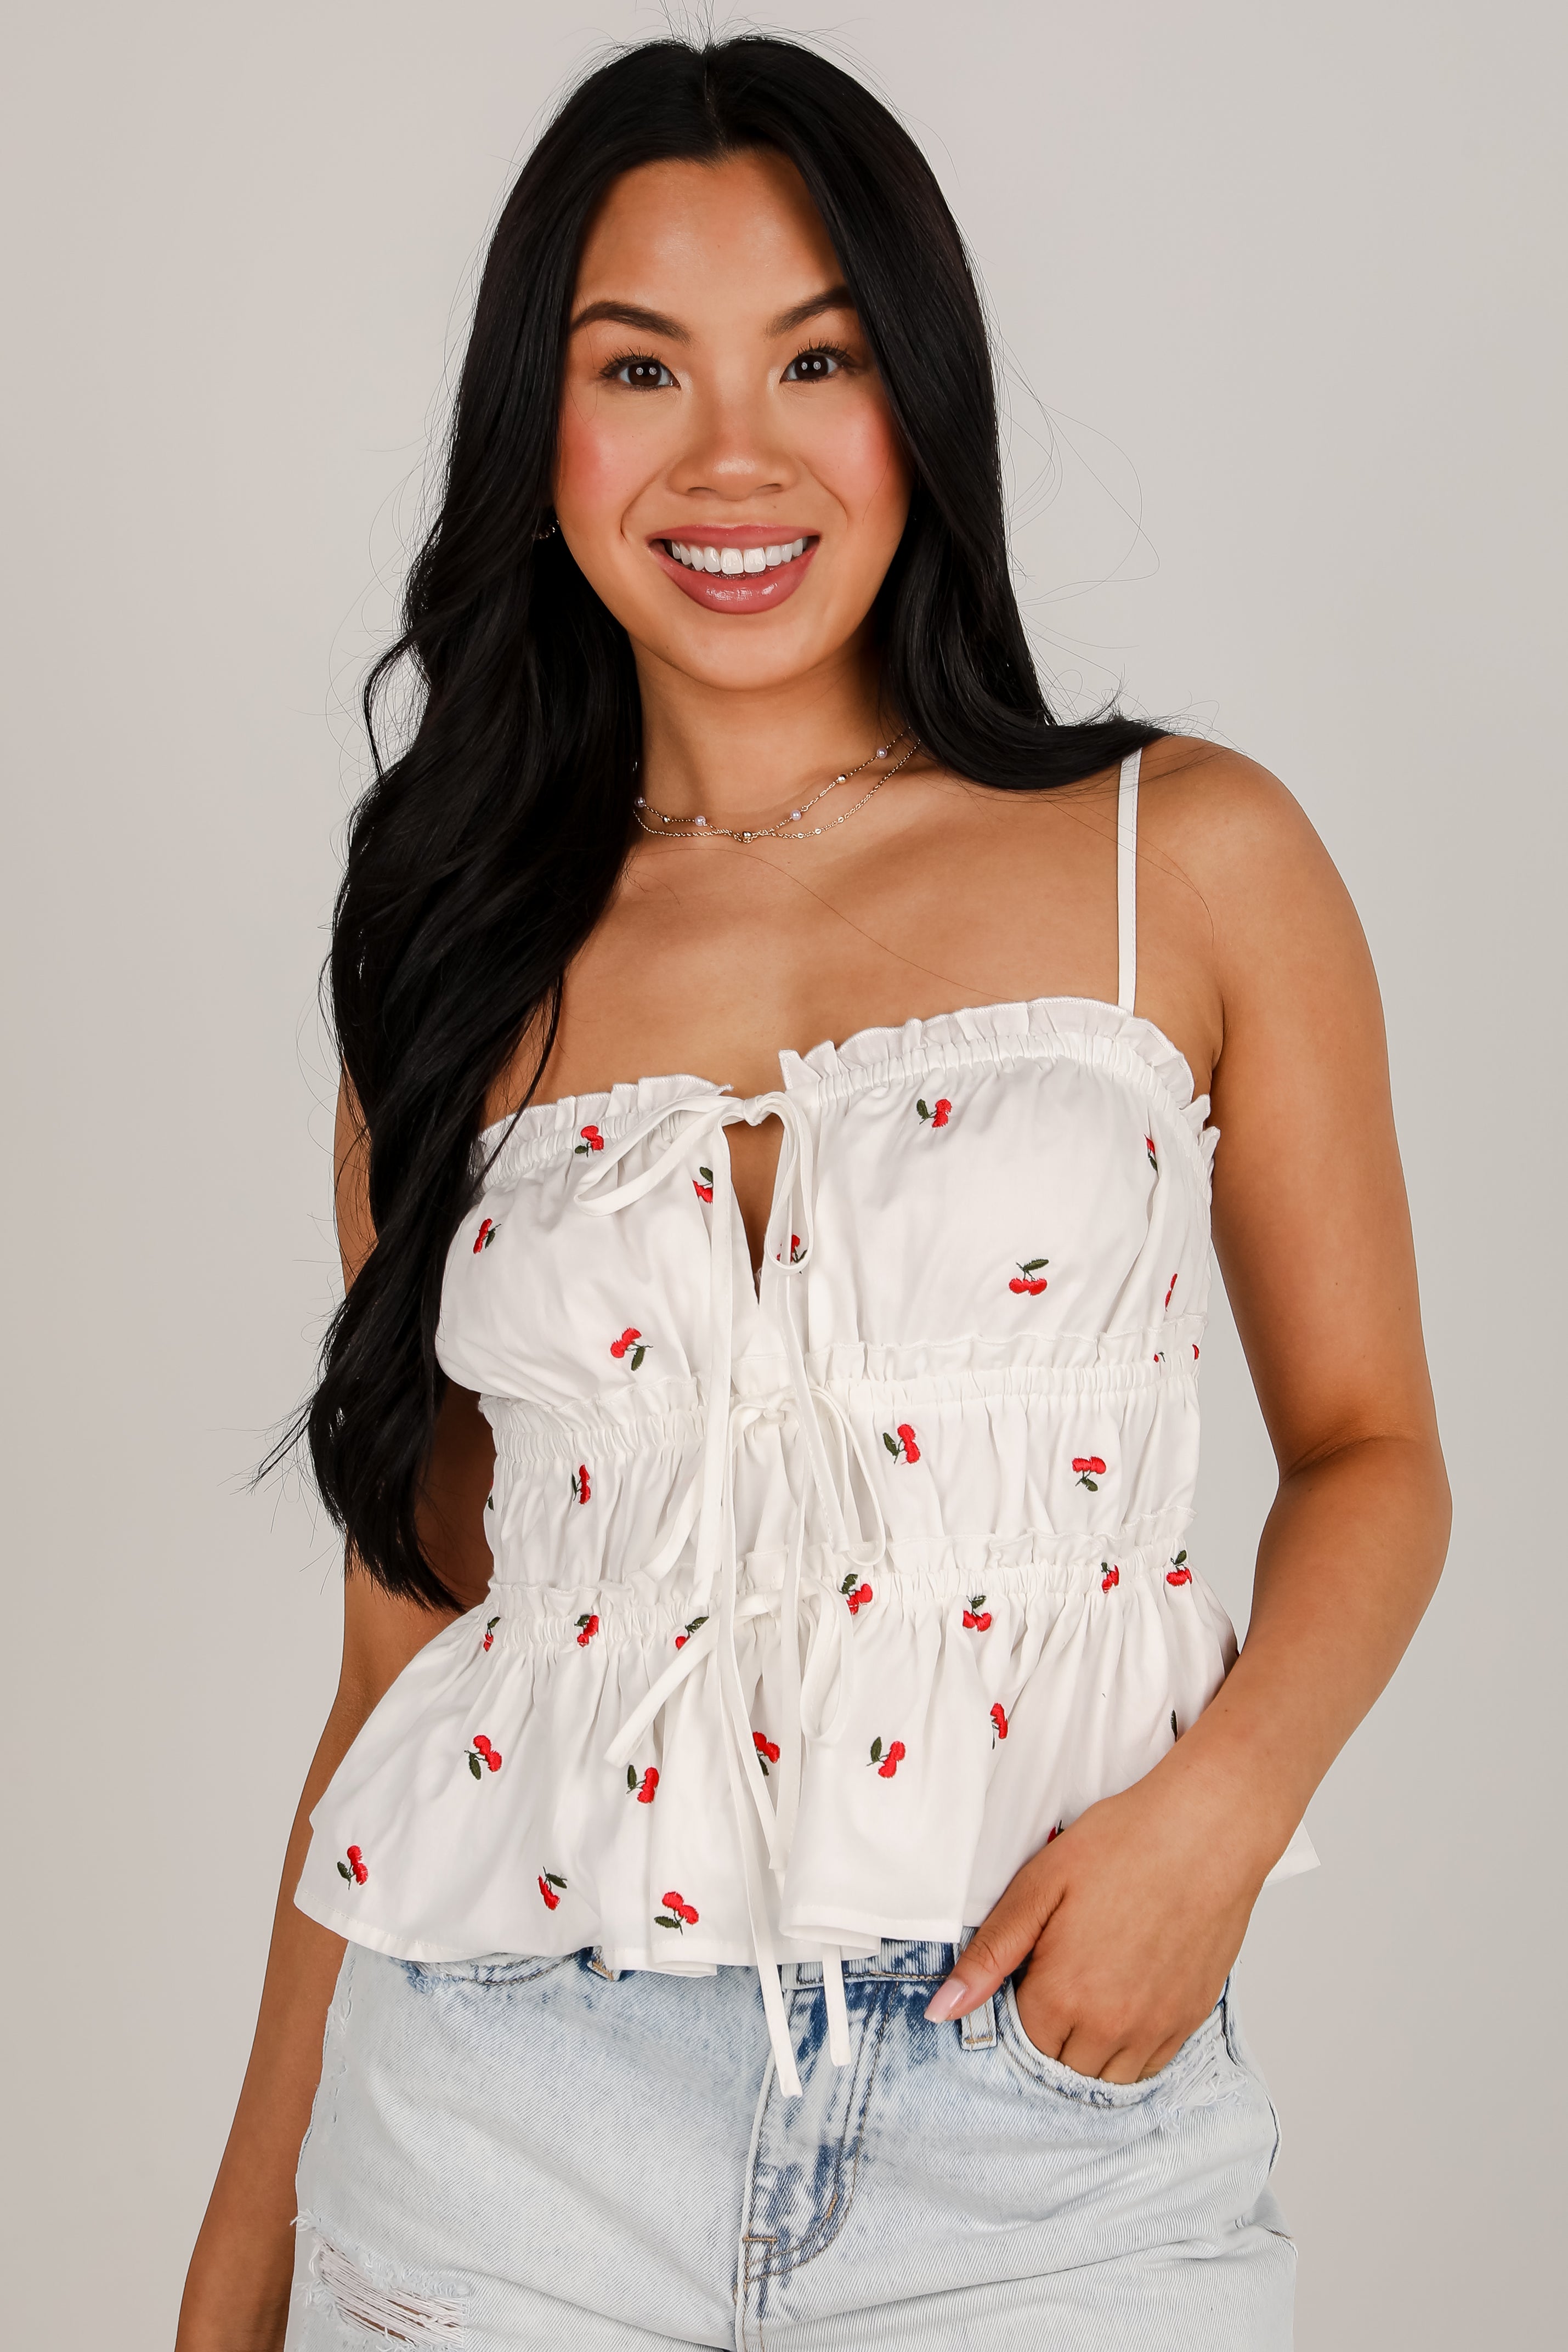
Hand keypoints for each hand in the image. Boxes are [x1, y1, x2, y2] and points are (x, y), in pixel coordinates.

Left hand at [926, 1757, 1272, 2080]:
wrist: (1206, 1830)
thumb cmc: (1123, 1845)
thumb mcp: (1039, 1886)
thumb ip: (990, 1955)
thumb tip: (942, 2011)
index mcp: (1063, 1996)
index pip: (1019, 2042)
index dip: (1017, 2005)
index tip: (1029, 1970)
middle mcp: (1110, 2027)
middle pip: (1060, 2065)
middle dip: (1049, 2031)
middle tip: (1059, 1972)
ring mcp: (1155, 2029)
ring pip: (1104, 2075)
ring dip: (1087, 2046)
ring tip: (1091, 1986)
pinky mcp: (1189, 2019)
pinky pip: (1148, 2066)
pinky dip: (1128, 2047)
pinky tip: (1124, 1998)